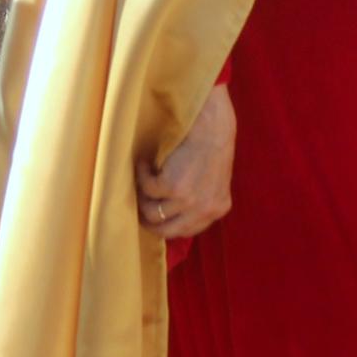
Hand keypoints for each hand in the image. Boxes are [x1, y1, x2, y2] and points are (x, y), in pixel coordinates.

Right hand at [139, 84, 235, 238]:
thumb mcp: (213, 179)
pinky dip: (141, 174)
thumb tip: (170, 212)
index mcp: (218, 209)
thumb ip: (201, 199)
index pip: (186, 231)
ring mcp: (189, 201)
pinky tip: (145, 162)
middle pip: (166, 231)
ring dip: (141, 196)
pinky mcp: (172, 187)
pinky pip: (146, 188)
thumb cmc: (211, 144)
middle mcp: (205, 210)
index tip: (155, 212)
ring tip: (142, 178)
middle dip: (148, 220)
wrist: (212, 125)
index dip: (167, 223)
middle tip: (138, 204)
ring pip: (150, 213)